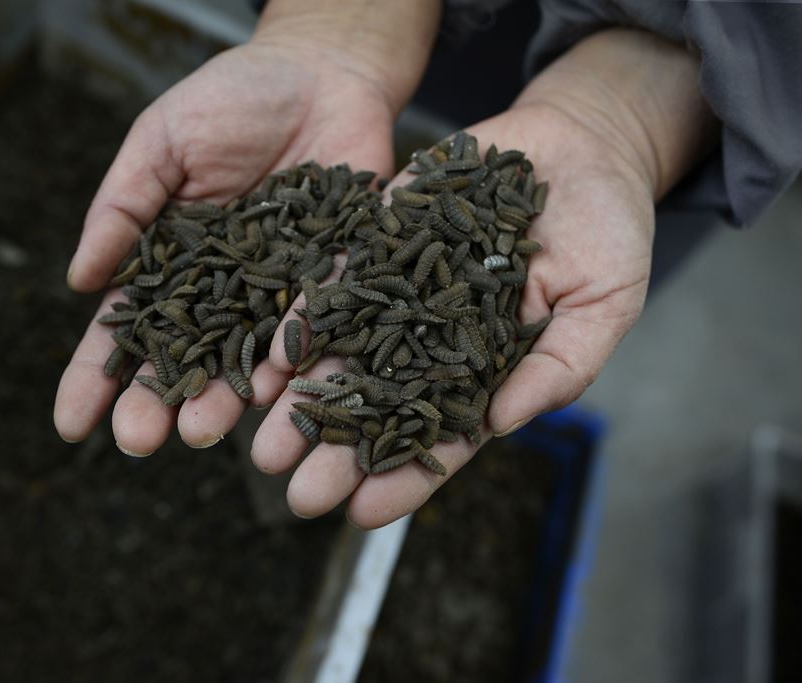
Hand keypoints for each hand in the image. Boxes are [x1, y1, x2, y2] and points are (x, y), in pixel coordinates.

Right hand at [54, 39, 396, 452]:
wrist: (321, 70)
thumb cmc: (231, 100)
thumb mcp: (161, 143)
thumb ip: (122, 209)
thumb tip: (78, 281)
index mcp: (171, 264)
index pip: (123, 329)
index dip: (93, 377)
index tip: (68, 425)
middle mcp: (222, 292)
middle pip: (183, 358)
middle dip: (157, 401)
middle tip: (139, 439)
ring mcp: (278, 291)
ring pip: (246, 358)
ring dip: (223, 399)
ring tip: (202, 431)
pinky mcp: (333, 278)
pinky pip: (313, 323)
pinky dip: (292, 355)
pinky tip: (271, 388)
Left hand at [251, 29, 716, 527]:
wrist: (581, 144)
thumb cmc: (606, 231)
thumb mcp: (606, 303)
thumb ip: (560, 365)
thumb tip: (502, 422)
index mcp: (486, 367)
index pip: (442, 436)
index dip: (405, 478)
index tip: (363, 515)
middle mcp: (433, 338)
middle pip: (379, 405)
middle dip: (337, 453)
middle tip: (298, 496)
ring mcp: (402, 291)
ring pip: (344, 355)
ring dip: (304, 402)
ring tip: (264, 447)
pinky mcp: (379, 238)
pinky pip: (336, 282)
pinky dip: (305, 321)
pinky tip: (274, 359)